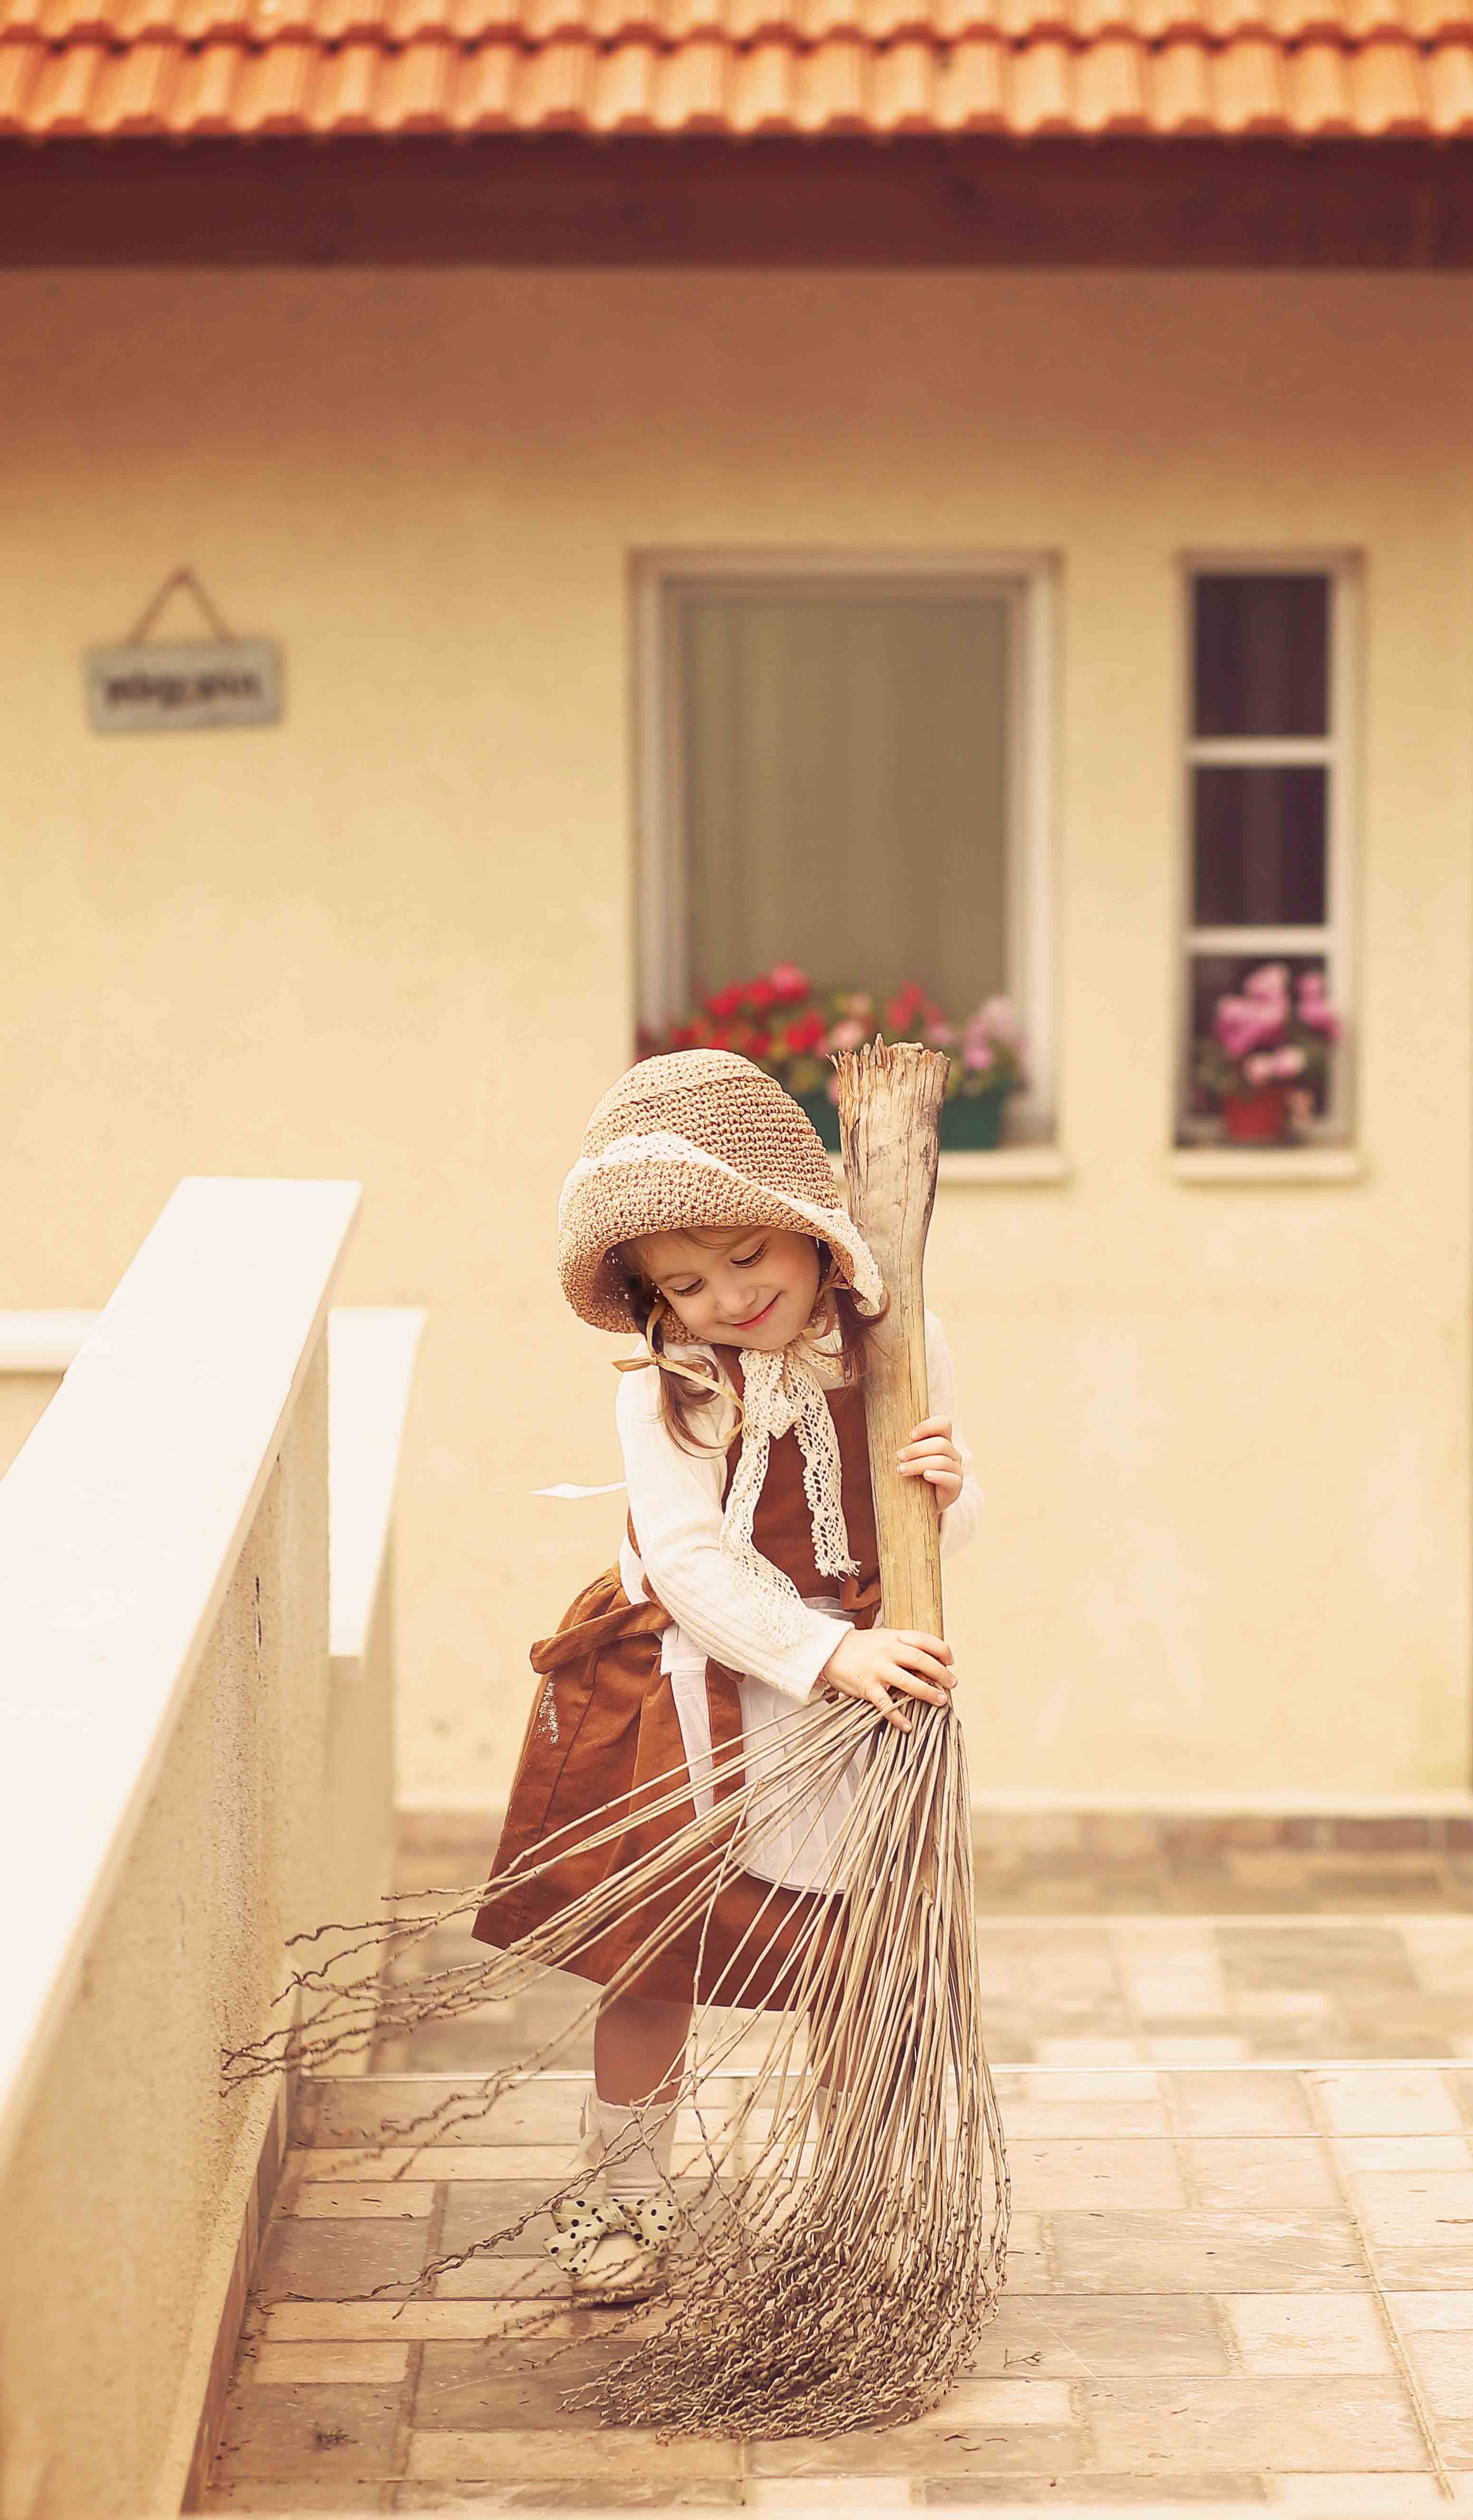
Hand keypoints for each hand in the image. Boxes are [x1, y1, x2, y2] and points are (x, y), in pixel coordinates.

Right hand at [818, 1625, 954, 1732]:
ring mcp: (878, 1669)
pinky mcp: (867, 1686)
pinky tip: (908, 1726)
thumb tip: (928, 1662)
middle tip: (952, 1684)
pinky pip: (886, 1704)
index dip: (942, 1650)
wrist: (827, 1650)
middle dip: (941, 1674)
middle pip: (922, 1661)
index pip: (925, 1640)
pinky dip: (898, 1717)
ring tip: (941, 1701)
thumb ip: (902, 1647)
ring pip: (909, 1682)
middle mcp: (888, 1651)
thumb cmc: (859, 1647)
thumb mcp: (882, 1639)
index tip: (951, 1661)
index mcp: (894, 1637)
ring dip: (928, 1693)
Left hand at [898, 1416, 963, 1515]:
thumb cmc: (912, 1478)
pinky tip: (926, 1475)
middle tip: (899, 1456)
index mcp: (942, 1441)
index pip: (943, 1424)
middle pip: (941, 1444)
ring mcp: (956, 1470)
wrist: (919, 1505)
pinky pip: (951, 1478)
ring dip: (919, 1464)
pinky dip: (937, 1475)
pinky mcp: (956, 1487)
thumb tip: (887, 1436)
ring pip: (942, 1461)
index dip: (928, 1426)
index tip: (910, 1435)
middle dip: (917, 1449)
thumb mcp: (909, 1460)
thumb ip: (906, 1448)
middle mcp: (952, 1454)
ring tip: (902, 1470)